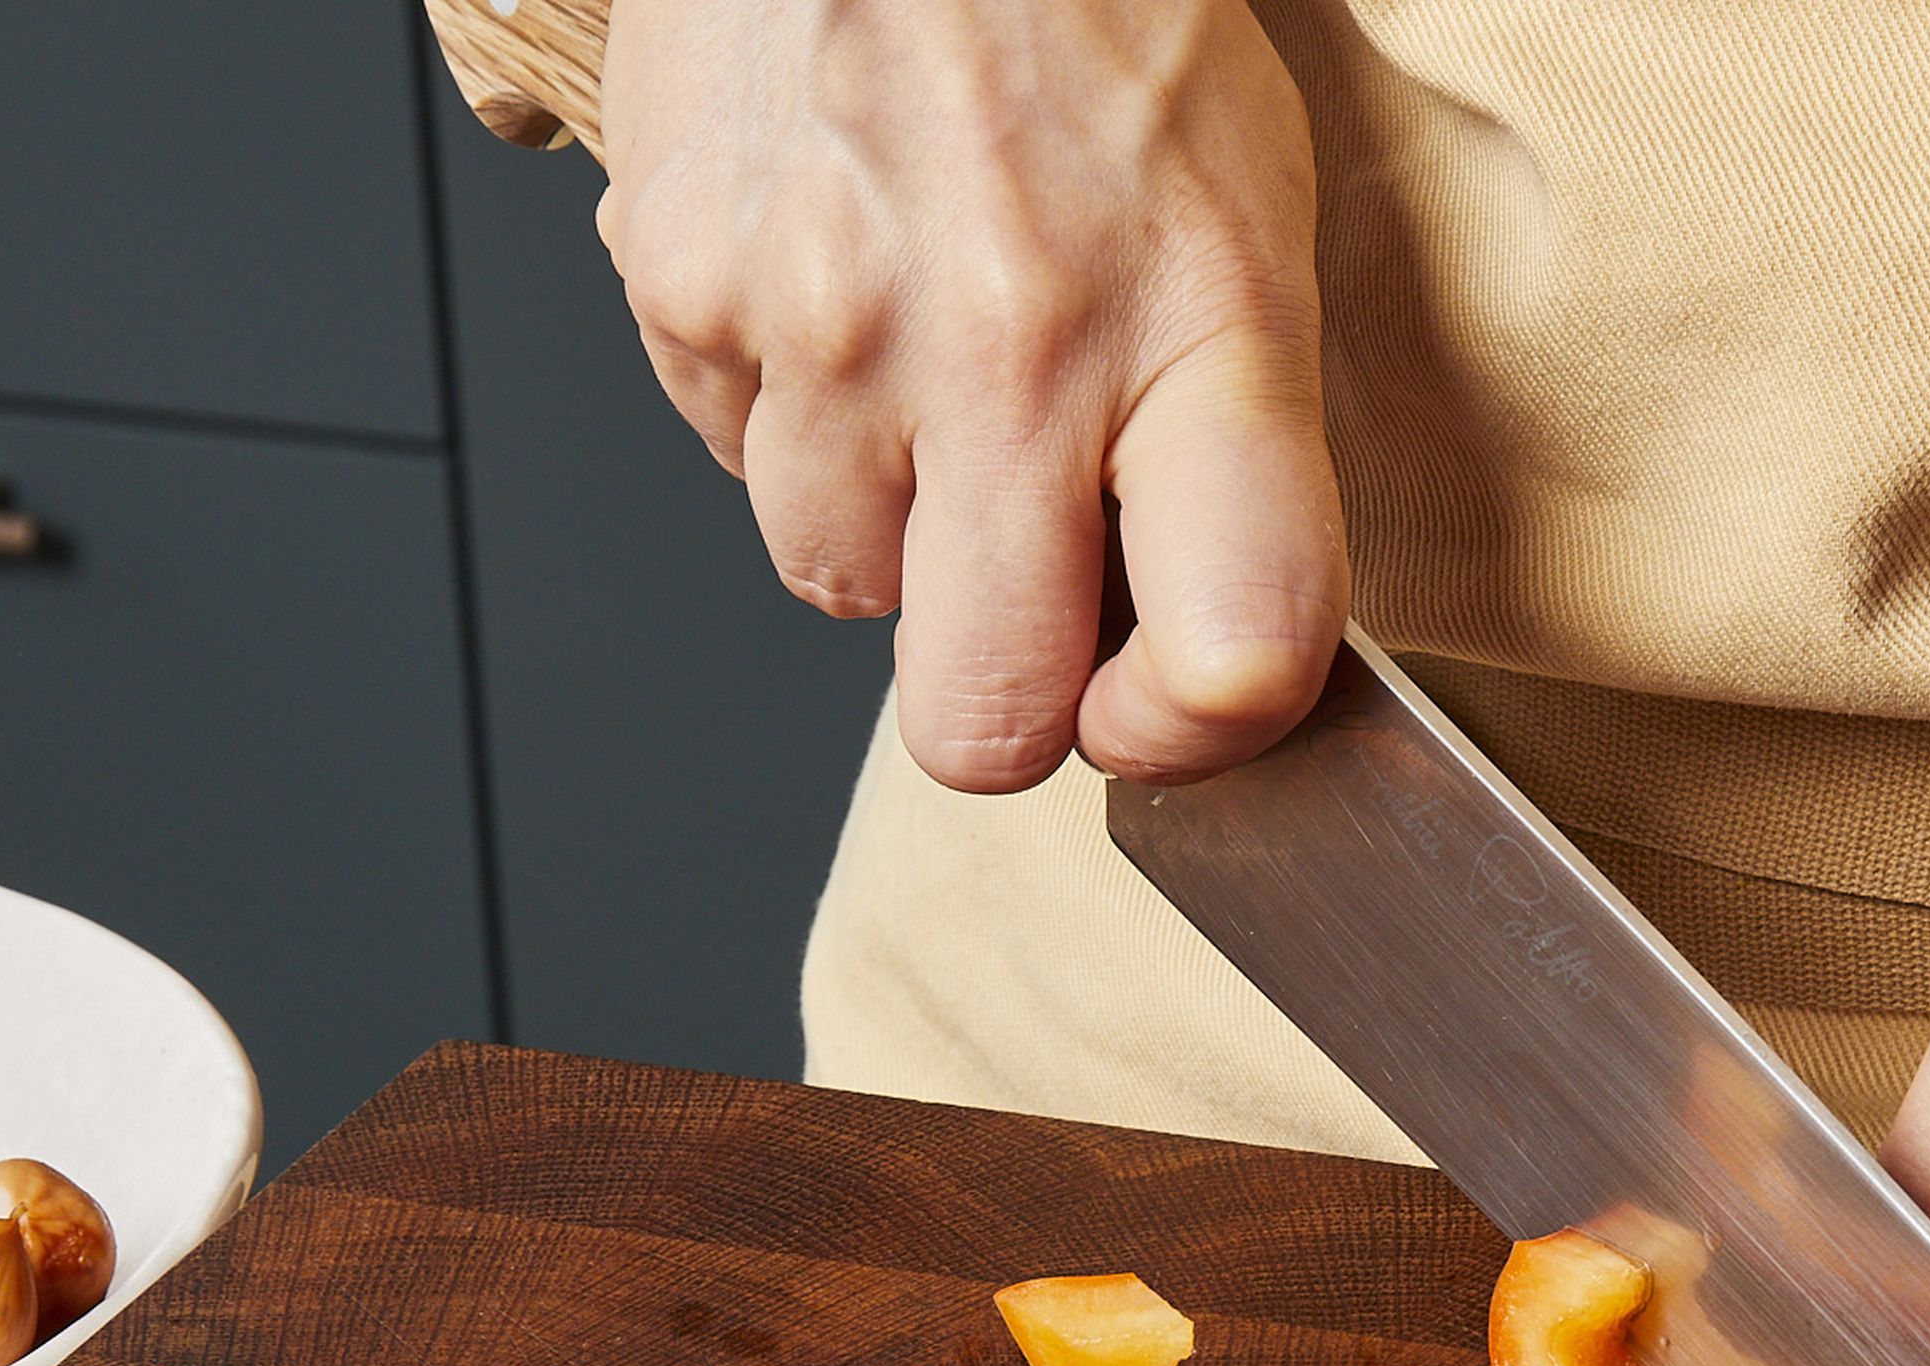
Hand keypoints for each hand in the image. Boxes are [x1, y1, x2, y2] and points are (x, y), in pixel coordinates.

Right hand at [595, 0, 1344, 789]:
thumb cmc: (1097, 25)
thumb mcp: (1244, 225)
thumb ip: (1225, 454)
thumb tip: (1173, 641)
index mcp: (1192, 332)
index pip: (1230, 653)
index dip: (1193, 732)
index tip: (1164, 702)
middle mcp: (1005, 353)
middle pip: (980, 717)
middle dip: (1003, 696)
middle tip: (1029, 596)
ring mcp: (826, 330)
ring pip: (838, 586)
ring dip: (887, 526)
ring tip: (930, 366)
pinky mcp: (685, 288)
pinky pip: (731, 454)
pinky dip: (785, 410)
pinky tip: (841, 289)